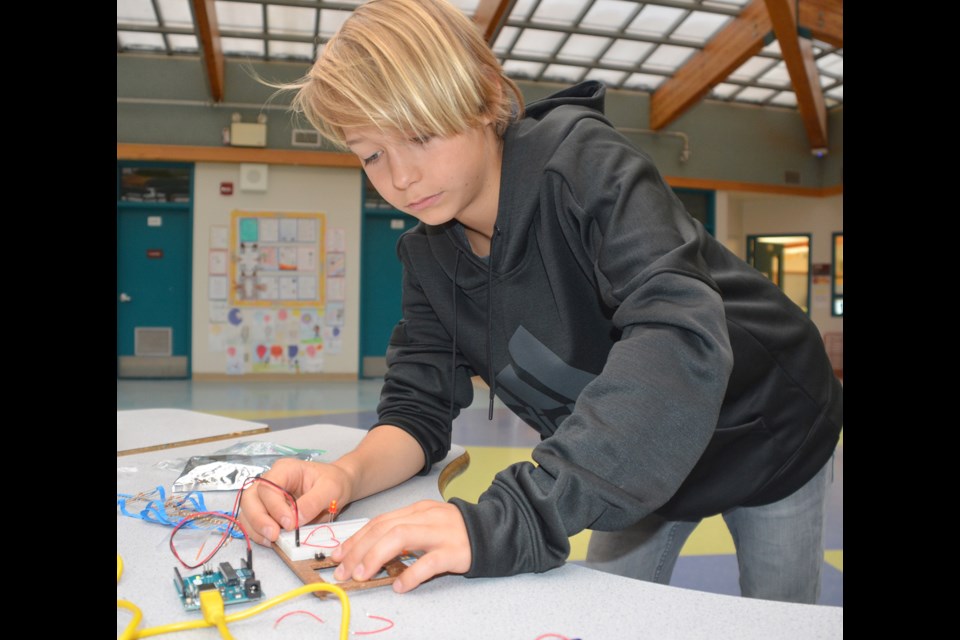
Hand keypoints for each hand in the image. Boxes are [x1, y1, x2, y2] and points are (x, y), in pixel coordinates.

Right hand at [238, 458, 353, 545]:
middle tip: (274, 535)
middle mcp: (271, 481)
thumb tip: (296, 520)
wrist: (339, 485)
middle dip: (258, 519)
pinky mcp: (268, 511)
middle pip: (250, 498)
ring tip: (273, 540)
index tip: (290, 524)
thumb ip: (313, 502)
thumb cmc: (334, 482)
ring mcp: (266, 496)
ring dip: (256, 528)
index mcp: (284, 470)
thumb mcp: (330, 489)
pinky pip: (254, 523)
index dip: (275, 507)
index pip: (268, 487)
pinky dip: (259, 534)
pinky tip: (272, 542)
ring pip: (247, 511)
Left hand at [330, 500, 470, 592]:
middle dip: (358, 549)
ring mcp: (441, 532)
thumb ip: (403, 534)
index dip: (355, 538)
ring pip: (402, 537)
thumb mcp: (427, 525)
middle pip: (385, 528)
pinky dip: (411, 573)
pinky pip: (430, 562)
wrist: (495, 531)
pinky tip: (399, 586)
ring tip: (362, 575)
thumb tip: (370, 552)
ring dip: (376, 556)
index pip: (379, 521)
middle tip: (343, 571)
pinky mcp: (455, 550)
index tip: (337, 555)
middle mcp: (426, 517)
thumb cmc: (456, 533)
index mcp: (417, 510)